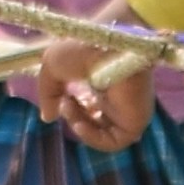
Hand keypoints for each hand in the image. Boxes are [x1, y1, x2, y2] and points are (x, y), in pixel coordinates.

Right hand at [31, 33, 162, 153]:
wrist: (107, 43)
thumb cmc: (84, 47)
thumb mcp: (53, 66)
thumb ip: (48, 94)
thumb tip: (48, 118)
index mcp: (104, 81)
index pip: (89, 106)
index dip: (72, 107)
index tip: (61, 97)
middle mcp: (118, 96)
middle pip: (95, 120)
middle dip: (74, 116)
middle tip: (64, 103)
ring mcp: (127, 109)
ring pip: (103, 133)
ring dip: (80, 126)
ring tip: (69, 109)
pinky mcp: (135, 120)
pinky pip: (114, 141)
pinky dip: (93, 138)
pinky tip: (79, 125)